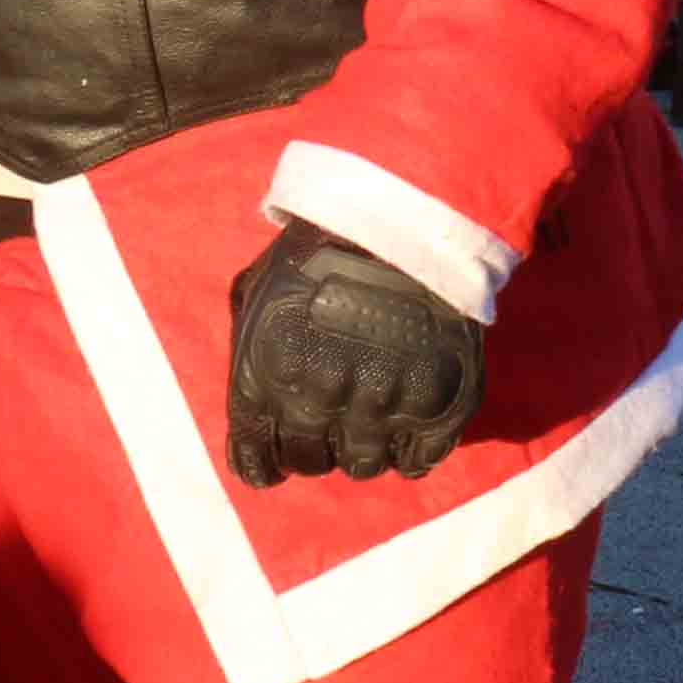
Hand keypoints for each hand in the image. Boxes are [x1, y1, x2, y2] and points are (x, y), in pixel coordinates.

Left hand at [225, 222, 483, 487]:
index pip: (255, 459)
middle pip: (311, 463)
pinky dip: (412, 450)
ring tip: (369, 419)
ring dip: (362, 449)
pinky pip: (419, 459)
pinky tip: (409, 424)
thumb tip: (252, 386)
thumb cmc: (320, 246)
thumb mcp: (260, 286)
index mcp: (267, 379)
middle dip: (314, 448)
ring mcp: (381, 408)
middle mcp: (319, 403)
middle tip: (329, 423)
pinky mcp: (436, 405)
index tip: (277, 454)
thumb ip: (246, 340)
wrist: (403, 216)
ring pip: (365, 466)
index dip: (265, 461)